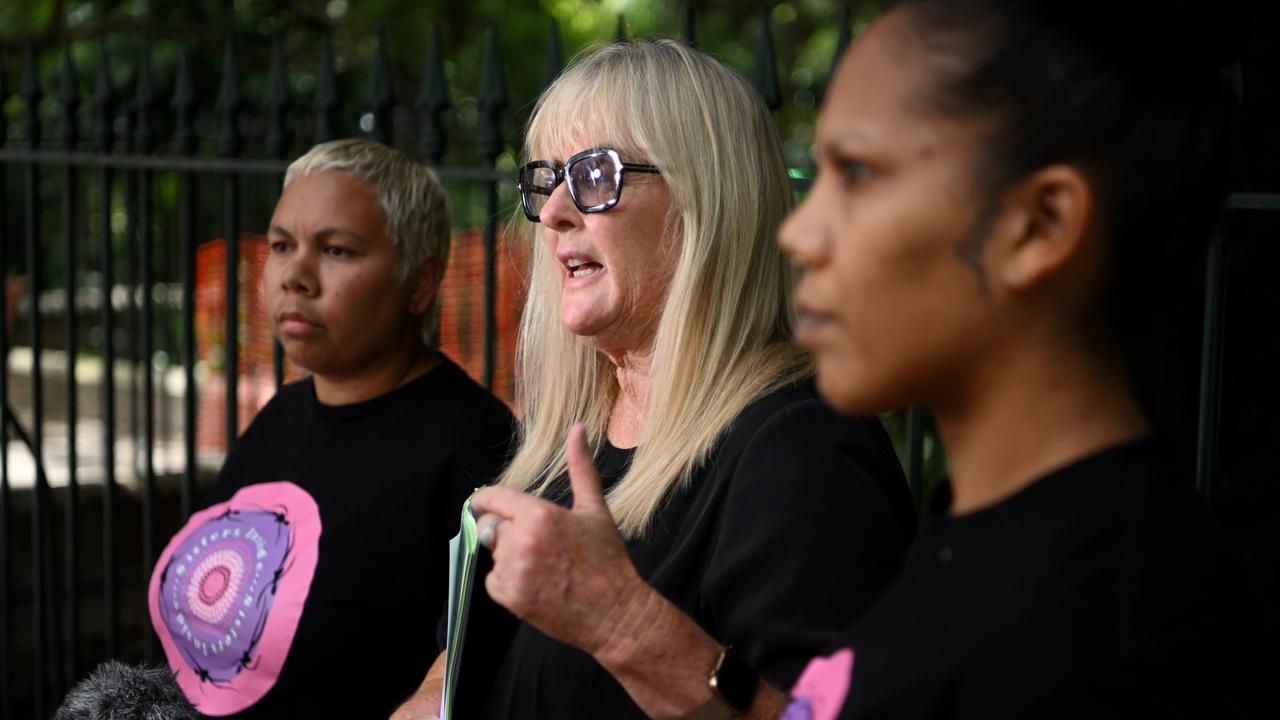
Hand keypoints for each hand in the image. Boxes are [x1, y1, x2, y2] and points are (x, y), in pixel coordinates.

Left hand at [471, 424, 645, 656]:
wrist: (615, 612)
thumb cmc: (607, 560)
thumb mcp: (595, 509)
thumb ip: (580, 467)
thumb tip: (578, 429)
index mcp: (540, 514)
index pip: (492, 498)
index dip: (485, 500)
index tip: (484, 503)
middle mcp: (522, 541)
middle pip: (493, 526)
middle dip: (509, 530)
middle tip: (539, 543)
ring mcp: (514, 571)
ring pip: (494, 554)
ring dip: (510, 557)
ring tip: (544, 565)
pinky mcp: (511, 597)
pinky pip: (493, 581)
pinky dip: (508, 582)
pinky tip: (537, 582)